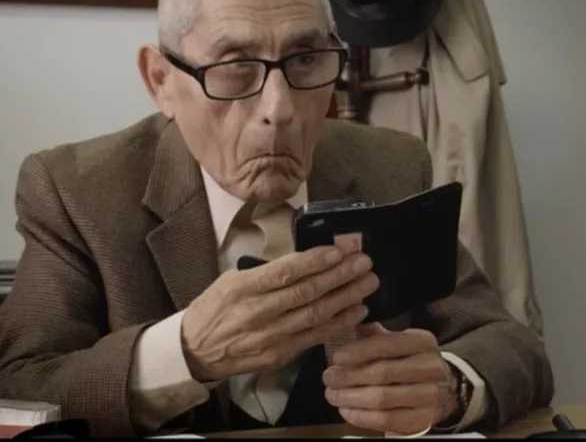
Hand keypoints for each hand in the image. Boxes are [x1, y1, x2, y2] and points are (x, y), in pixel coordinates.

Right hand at [180, 246, 378, 381]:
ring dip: (346, 298)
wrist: (195, 351)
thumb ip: (267, 273)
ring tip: (368, 283)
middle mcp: (258, 313)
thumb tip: (305, 261)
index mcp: (244, 288)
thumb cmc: (215, 308)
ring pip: (316, 315)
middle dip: (340, 276)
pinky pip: (315, 337)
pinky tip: (358, 310)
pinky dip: (339, 323)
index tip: (339, 251)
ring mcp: (271, 337)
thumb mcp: (232, 280)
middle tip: (364, 263)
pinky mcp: (280, 355)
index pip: (285, 273)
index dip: (315, 262)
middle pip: (306, 293)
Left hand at [323, 323, 460, 434]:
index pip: (388, 344)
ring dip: (351, 397)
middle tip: (328, 377)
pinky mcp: (423, 420)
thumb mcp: (399, 342)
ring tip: (332, 394)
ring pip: (382, 398)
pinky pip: (386, 420)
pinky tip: (346, 410)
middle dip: (349, 376)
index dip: (359, 351)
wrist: (443, 390)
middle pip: (383, 373)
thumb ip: (375, 335)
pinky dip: (361, 416)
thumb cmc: (411, 361)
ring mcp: (429, 396)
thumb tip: (348, 322)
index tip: (336, 357)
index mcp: (423, 342)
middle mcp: (431, 367)